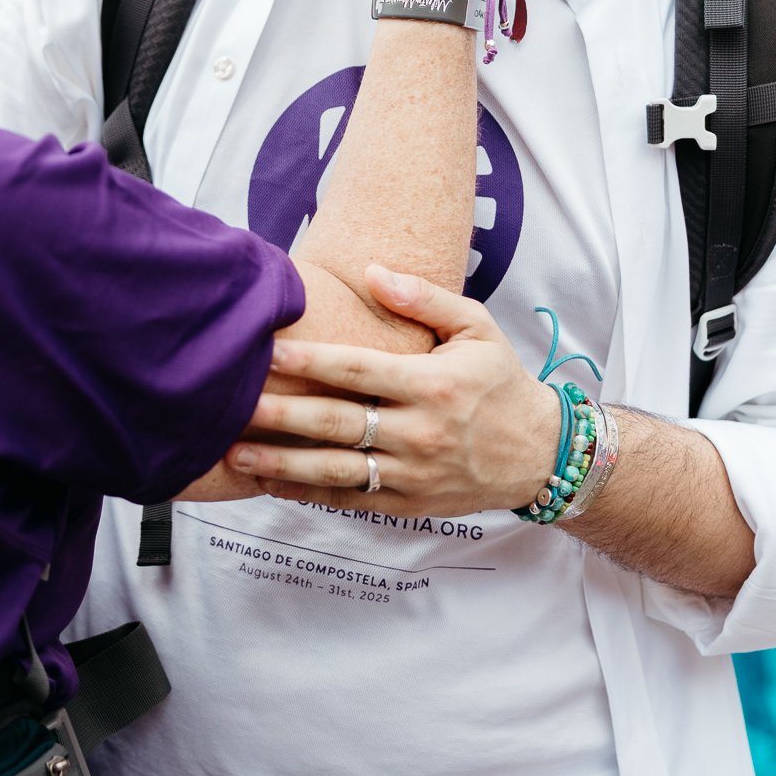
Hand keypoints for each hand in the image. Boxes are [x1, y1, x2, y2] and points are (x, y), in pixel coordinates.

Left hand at [227, 266, 560, 515]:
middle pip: (338, 423)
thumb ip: (424, 298)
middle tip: (235, 404)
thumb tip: (372, 271)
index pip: (360, 371)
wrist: (540, 455)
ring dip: (283, 463)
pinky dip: (307, 493)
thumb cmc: (502, 383)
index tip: (269, 352)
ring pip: (337, 470)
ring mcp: (412, 474)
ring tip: (236, 452)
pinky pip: (349, 499)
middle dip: (283, 414)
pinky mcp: (407, 504)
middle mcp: (420, 433)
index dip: (312, 362)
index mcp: (434, 385)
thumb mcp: (478, 329)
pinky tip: (269, 481)